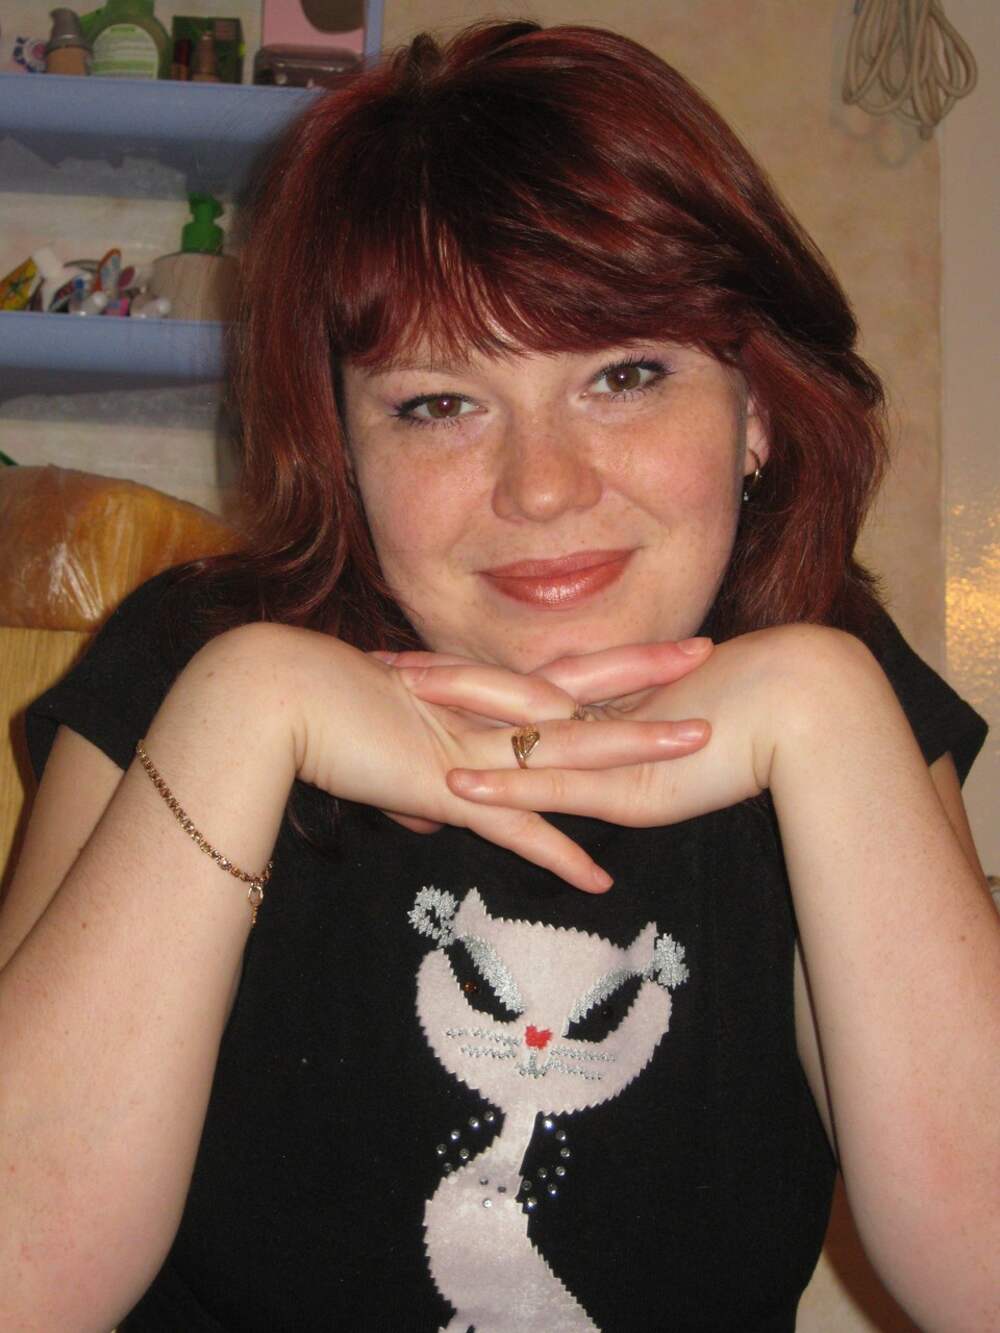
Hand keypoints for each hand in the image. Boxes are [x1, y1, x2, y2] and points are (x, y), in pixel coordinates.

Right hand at [287, 629, 710, 891]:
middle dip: (651, 676)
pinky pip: (514, 826)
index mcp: (473, 691)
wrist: (271, 696)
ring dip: (636, 749)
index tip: (661, 646)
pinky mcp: (445, 785)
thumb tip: (440, 817)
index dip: (611, 657)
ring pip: (570, 745)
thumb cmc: (319, 702)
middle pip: (584, 688)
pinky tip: (598, 882)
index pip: (559, 669)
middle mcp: (482, 711)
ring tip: (698, 747)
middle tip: (713, 656)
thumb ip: (424, 779)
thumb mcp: (386, 738)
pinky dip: (556, 857)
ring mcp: (471, 746)